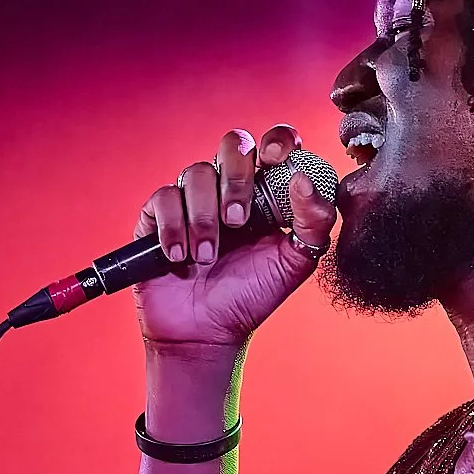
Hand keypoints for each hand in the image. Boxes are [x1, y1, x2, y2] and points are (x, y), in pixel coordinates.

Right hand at [131, 125, 337, 348]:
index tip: (276, 160)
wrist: (207, 333)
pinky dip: (174, 228)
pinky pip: (163, 198)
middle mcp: (228, 188)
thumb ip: (315, 222)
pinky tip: (181, 257)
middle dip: (237, 180)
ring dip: (204, 216)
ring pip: (196, 172)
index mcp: (266, 191)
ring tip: (208, 255)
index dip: (277, 140)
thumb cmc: (252, 295)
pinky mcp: (158, 216)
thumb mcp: (297, 261)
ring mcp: (192, 200)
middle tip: (238, 221)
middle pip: (233, 144)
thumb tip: (304, 181)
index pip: (274, 144)